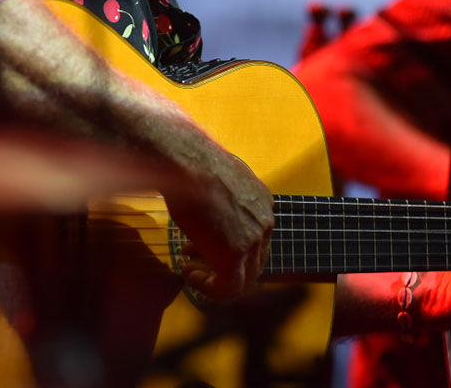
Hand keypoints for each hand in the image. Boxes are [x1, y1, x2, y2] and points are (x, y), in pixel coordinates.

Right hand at [166, 149, 274, 299]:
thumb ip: (222, 203)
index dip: (227, 249)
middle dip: (222, 267)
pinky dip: (208, 288)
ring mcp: (253, 240)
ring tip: (190, 268)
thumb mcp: (217, 183)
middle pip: (252, 263)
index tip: (201, 247)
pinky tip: (189, 274)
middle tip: (194, 260)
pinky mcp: (235, 254)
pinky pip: (228, 288)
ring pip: (243, 279)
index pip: (255, 241)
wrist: (185, 161)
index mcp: (263, 204)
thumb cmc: (192, 165)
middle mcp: (265, 222)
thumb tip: (209, 215)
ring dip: (215, 279)